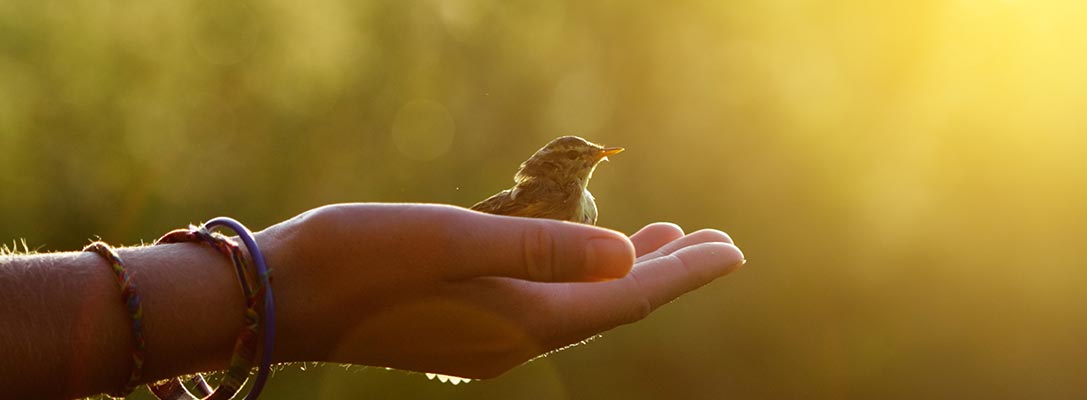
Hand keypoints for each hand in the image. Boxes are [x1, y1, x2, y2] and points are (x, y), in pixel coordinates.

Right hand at [258, 203, 744, 377]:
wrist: (276, 295)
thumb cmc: (357, 258)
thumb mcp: (451, 241)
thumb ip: (541, 250)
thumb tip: (628, 258)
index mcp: (521, 320)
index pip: (626, 298)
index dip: (684, 272)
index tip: (734, 249)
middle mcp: (514, 338)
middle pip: (613, 304)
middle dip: (670, 272)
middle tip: (719, 244)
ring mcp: (488, 333)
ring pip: (582, 301)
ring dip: (629, 269)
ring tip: (670, 239)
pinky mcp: (464, 319)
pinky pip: (547, 297)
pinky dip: (582, 268)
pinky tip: (585, 246)